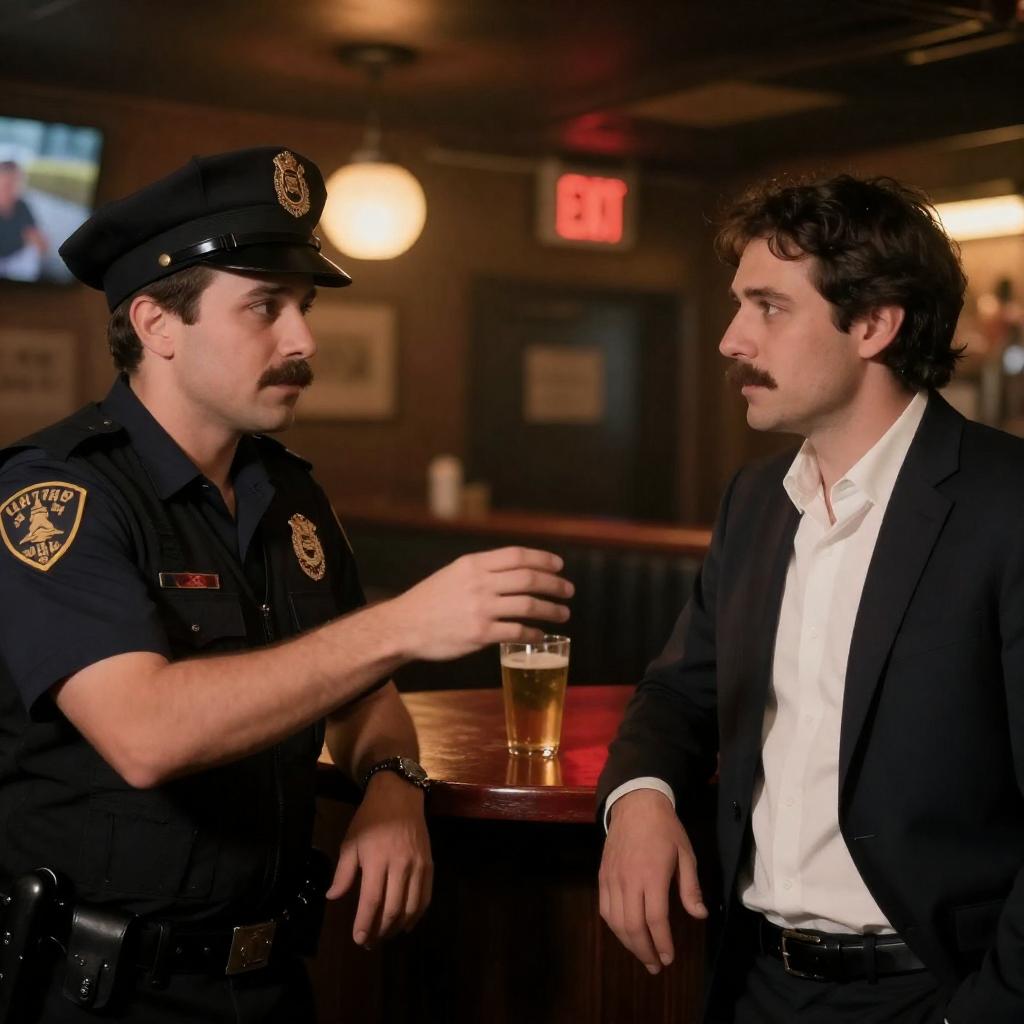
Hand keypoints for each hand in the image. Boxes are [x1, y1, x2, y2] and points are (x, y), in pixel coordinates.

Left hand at [326, 771, 432, 946]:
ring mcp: (417, 865)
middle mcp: (399, 864)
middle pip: (392, 908)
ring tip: (386, 935)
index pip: (371, 900)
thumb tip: (332, 897)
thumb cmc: (370, 819)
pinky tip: (406, 923)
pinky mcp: (429, 865)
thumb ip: (343, 872)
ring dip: (398, 927)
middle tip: (370, 941)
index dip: (365, 923)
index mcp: (376, 859)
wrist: (400, 796)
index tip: (358, 939)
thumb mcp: (351, 842)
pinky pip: (425, 897)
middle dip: (380, 930)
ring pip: (411, 907)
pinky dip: (417, 915)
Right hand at [388, 547, 573, 660]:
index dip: (543, 559)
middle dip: (554, 584)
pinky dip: (533, 633)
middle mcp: (479, 583)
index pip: (518, 555)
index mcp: (474, 564)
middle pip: (529, 578)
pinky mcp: (480, 634)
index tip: (559, 565)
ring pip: (528, 605)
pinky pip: (516, 631)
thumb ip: (482, 570)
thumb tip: (515, 571)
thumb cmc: (430, 600)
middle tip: (568, 591)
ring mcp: (481, 609)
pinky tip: (540, 634)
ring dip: (551, 609)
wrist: (405, 626)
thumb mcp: (454, 573)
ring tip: (563, 614)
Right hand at [598, 789, 707, 973]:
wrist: (635, 804)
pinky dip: (614, 927)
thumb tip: (699, 915)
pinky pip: (605, 909)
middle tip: (656, 966)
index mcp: (652, 875)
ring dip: (629, 943)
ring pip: (615, 921)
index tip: (669, 958)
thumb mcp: (686, 854)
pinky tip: (625, 934)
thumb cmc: (665, 829)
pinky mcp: (603, 876)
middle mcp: (629, 880)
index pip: (655, 919)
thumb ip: (690, 887)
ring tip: (642, 955)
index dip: (662, 943)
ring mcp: (612, 878)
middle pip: (632, 926)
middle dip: (644, 951)